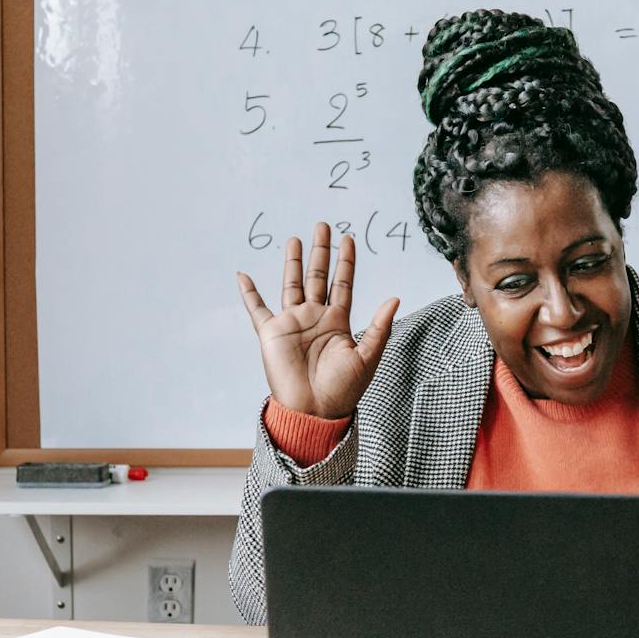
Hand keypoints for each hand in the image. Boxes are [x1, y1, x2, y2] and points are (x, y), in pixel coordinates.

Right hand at [235, 223, 399, 419]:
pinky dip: (248, 293)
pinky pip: (257, 309)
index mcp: (338, 322)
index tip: (348, 238)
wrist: (314, 411)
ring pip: (292, 284)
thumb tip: (395, 298)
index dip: (346, 261)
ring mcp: (293, 323)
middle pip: (317, 276)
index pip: (343, 284)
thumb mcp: (367, 357)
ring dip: (292, 262)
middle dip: (320, 251)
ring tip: (295, 239)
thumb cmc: (343, 391)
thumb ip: (379, 327)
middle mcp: (315, 318)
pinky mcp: (272, 333)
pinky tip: (243, 276)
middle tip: (323, 225)